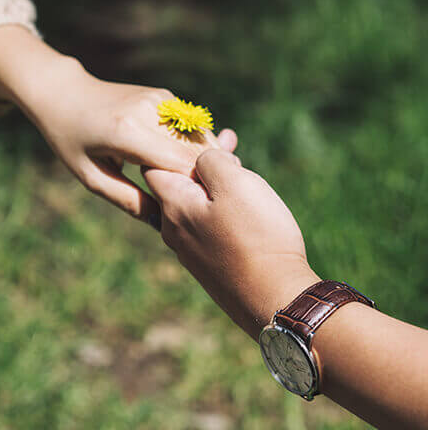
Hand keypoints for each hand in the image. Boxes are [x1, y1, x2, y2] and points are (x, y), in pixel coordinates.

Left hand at [0, 27, 236, 221]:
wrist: (65, 93)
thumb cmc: (71, 140)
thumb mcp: (91, 177)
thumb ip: (128, 200)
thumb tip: (163, 221)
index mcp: (127, 131)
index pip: (181, 163)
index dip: (195, 187)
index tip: (196, 209)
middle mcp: (149, 110)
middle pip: (197, 150)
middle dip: (204, 177)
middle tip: (203, 203)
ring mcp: (160, 99)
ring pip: (201, 137)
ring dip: (205, 162)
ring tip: (200, 188)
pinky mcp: (165, 96)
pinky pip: (190, 128)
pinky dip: (195, 148)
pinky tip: (189, 167)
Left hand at [144, 149, 318, 336]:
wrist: (276, 298)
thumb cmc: (257, 236)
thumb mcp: (235, 183)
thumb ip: (209, 160)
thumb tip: (201, 157)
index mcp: (173, 205)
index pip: (154, 162)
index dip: (176, 141)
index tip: (202, 130)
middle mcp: (173, 230)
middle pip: (176, 183)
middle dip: (200, 161)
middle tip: (230, 142)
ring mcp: (191, 251)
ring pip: (194, 204)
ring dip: (215, 183)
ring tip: (240, 165)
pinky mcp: (210, 265)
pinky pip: (208, 226)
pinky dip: (221, 208)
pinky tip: (244, 204)